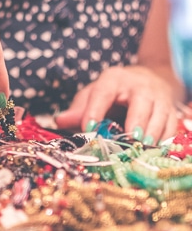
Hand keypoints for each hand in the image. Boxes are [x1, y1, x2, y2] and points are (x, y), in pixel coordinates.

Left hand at [55, 65, 178, 141]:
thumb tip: (59, 121)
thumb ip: (78, 109)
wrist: (146, 80)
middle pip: (141, 101)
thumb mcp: (92, 94)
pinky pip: (172, 125)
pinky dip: (165, 139)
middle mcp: (139, 85)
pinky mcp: (170, 109)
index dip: (95, 110)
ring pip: (160, 114)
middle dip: (136, 120)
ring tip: (143, 148)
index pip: (103, 92)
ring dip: (152, 133)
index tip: (87, 129)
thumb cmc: (112, 92)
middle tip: (130, 139)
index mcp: (113, 79)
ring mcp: (158, 97)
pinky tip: (155, 150)